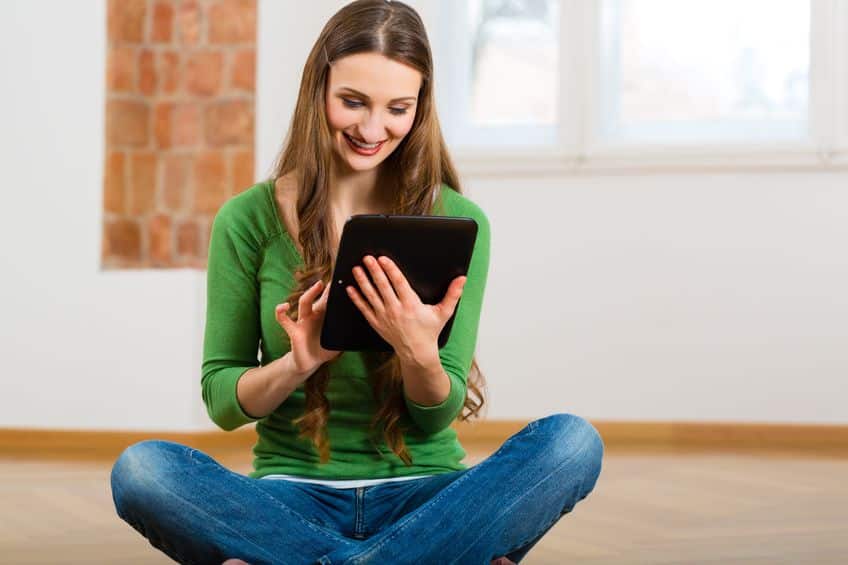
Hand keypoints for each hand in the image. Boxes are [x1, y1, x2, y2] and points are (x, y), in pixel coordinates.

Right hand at [274, 279, 341, 379]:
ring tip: (319, 285)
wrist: (310, 363)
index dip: (337, 290)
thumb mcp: (339, 341)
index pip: (332, 299)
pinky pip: (284, 320)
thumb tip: (365, 325)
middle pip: (320, 297)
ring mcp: (303, 321)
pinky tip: (284, 306)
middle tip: (338, 276)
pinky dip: (281, 312)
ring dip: (311, 293)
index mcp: (326, 316)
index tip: (347, 279)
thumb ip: (348, 333)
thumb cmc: (325, 349)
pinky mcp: (294, 330)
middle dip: (328, 288)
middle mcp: (314, 314)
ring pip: (304, 303)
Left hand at [346, 255, 466, 360]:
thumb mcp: (443, 313)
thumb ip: (452, 294)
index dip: (390, 269)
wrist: (417, 353)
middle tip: (367, 258)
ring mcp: (384, 317)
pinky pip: (364, 309)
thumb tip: (462, 279)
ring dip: (363, 281)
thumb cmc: (430, 331)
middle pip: (382, 286)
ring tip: (356, 269)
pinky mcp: (377, 323)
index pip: (398, 283)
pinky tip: (350, 288)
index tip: (383, 259)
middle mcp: (396, 310)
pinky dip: (357, 299)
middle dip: (374, 271)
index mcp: (411, 305)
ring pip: (371, 296)